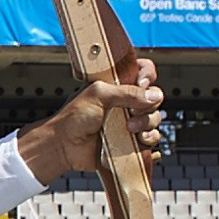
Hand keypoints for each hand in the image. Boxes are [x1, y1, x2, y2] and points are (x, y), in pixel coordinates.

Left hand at [12, 56, 164, 181]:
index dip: (148, 75)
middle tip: (131, 114)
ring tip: (130, 129)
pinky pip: (151, 138)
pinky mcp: (131, 141)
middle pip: (154, 98)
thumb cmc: (73, 117)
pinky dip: (149, 139)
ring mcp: (129, 121)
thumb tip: (155, 96)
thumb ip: (127, 92)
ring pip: (154, 118)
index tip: (142, 83)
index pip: (143, 71)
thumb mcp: (98, 95)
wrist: (64, 146)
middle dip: (148, 105)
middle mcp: (126, 102)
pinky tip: (138, 140)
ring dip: (148, 123)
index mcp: (117, 85)